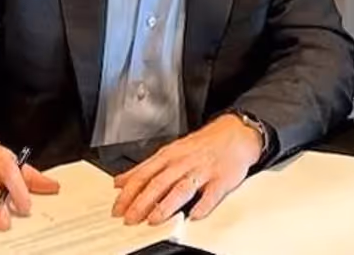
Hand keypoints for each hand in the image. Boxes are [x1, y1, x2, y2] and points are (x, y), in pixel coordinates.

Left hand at [111, 115, 261, 224]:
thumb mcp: (170, 151)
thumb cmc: (202, 145)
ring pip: (182, 188)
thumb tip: (120, 182)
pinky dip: (203, 205)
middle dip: (142, 202)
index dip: (129, 192)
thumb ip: (145, 168)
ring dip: (167, 205)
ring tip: (154, 219)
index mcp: (170, 155)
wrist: (235, 134)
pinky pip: (212, 194)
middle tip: (130, 219)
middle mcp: (184, 162)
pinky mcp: (222, 179)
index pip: (144, 174)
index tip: (118, 208)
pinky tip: (194, 215)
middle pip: (159, 182)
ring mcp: (203, 170)